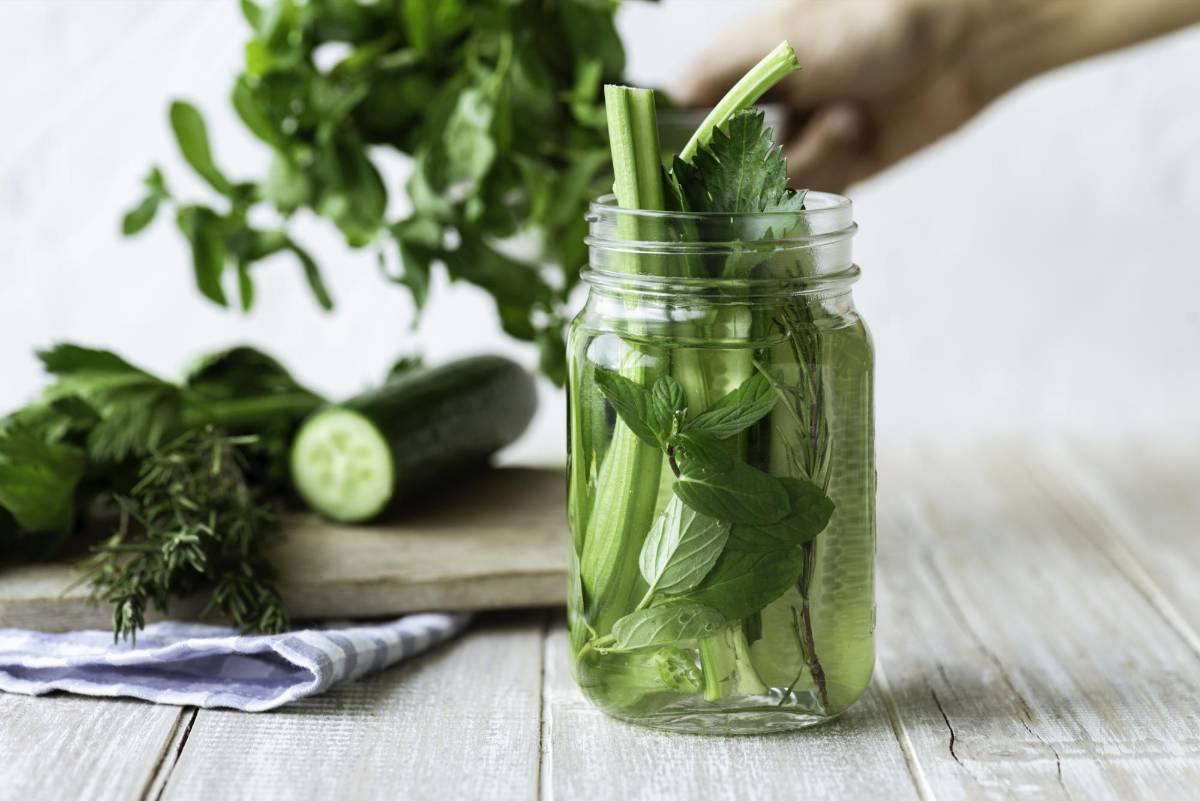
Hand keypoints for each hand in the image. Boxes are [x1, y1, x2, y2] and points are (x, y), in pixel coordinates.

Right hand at [673, 0, 990, 191]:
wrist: (958, 43)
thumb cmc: (867, 23)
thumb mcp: (776, 41)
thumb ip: (712, 74)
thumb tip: (662, 102)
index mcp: (733, 70)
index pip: (679, 124)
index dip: (680, 150)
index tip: (690, 162)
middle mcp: (758, 111)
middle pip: (719, 170)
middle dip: (756, 158)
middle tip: (792, 125)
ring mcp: (795, 143)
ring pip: (766, 188)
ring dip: (811, 155)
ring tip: (846, 116)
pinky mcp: (834, 170)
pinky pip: (811, 196)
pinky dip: (836, 166)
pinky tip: (859, 131)